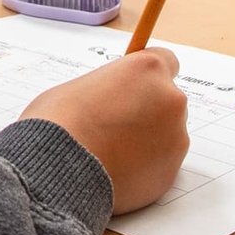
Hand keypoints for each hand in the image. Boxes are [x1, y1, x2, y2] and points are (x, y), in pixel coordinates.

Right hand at [20, 48, 188, 213]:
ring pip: (166, 135)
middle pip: (167, 100)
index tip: (134, 87)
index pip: (166, 61)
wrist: (59, 169)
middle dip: (147, 111)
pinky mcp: (171, 172)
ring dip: (147, 140)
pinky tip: (116, 170)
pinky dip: (144, 167)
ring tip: (110, 151)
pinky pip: (160, 164)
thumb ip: (110, 88)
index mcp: (148, 70)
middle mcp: (170, 100)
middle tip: (115, 125)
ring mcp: (175, 138)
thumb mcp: (81, 86)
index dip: (147, 77)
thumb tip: (112, 98)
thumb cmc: (61, 122)